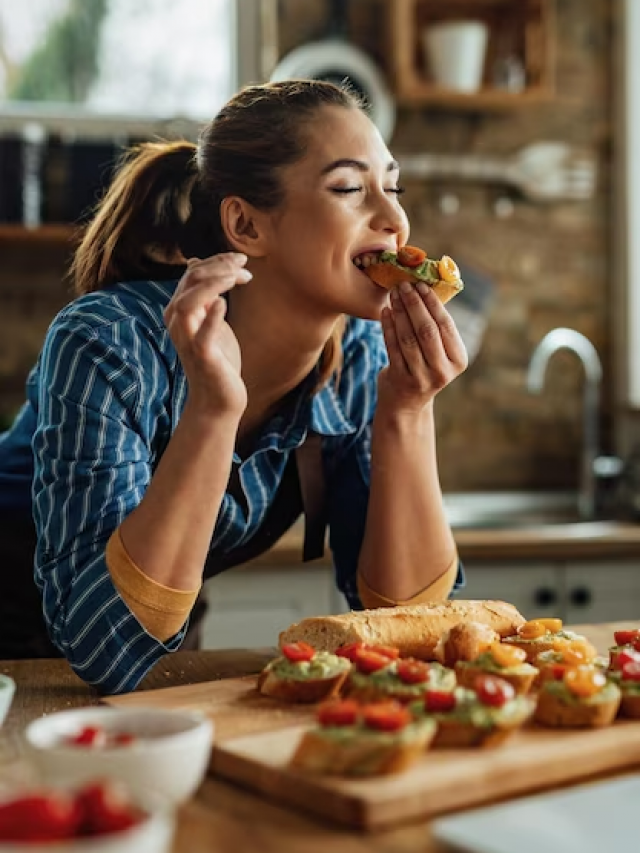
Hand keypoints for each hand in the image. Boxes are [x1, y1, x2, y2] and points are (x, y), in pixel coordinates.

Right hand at [164, 253, 251, 417]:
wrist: (218, 398)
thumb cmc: (217, 357)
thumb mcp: (209, 319)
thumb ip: (203, 294)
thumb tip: (195, 262)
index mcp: (179, 311)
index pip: (192, 274)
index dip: (216, 261)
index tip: (242, 259)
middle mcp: (177, 322)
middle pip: (190, 282)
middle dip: (218, 267)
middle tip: (245, 267)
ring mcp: (187, 339)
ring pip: (188, 303)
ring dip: (213, 284)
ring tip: (237, 277)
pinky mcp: (202, 357)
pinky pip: (202, 335)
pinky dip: (212, 316)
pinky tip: (224, 303)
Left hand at [377, 280, 467, 414]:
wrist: (406, 403)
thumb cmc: (423, 367)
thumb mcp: (438, 353)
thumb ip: (437, 329)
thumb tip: (425, 287)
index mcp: (458, 360)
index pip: (446, 325)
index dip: (432, 303)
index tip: (421, 284)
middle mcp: (442, 371)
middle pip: (427, 330)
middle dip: (414, 304)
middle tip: (404, 285)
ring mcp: (420, 377)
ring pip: (408, 337)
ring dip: (399, 312)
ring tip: (393, 295)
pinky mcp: (400, 379)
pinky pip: (392, 346)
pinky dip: (388, 326)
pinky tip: (385, 311)